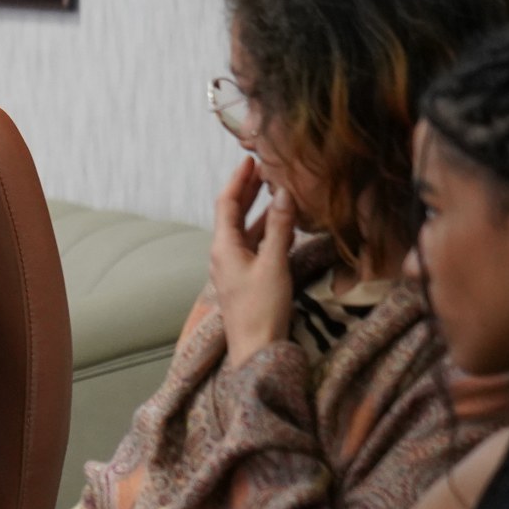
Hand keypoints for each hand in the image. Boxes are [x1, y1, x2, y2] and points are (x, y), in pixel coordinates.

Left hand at [208, 156, 296, 366]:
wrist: (257, 349)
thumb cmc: (262, 309)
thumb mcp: (275, 264)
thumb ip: (281, 229)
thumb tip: (284, 194)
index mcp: (223, 246)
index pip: (226, 203)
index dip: (239, 180)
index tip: (251, 159)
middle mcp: (224, 253)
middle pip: (233, 214)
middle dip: (248, 190)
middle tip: (265, 169)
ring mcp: (234, 267)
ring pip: (246, 230)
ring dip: (260, 209)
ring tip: (277, 190)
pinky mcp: (246, 278)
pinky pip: (255, 246)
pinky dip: (267, 230)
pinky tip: (282, 224)